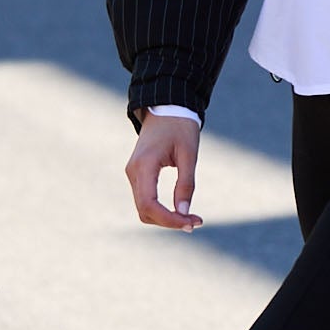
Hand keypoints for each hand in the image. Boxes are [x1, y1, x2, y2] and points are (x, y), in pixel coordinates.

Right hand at [126, 114, 202, 230]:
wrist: (166, 107)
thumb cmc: (180, 126)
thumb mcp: (188, 153)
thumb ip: (186, 183)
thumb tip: (184, 212)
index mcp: (144, 165)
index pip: (150, 204)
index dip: (169, 219)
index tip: (191, 222)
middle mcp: (133, 172)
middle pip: (145, 211)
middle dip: (169, 221)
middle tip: (196, 222)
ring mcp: (133, 173)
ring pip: (144, 208)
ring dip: (165, 218)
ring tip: (191, 218)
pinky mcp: (138, 174)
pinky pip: (146, 200)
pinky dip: (161, 209)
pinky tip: (179, 210)